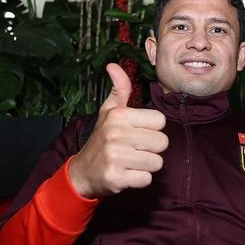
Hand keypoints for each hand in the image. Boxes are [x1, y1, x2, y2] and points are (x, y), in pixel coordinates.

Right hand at [68, 63, 167, 197]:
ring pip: (157, 162)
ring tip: (131, 162)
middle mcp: (117, 135)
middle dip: (152, 149)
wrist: (82, 172)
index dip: (152, 129)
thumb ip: (119, 90)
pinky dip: (140, 179)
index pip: (160, 121)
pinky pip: (147, 179)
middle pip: (162, 143)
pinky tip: (128, 174)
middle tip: (135, 150)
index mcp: (119, 116)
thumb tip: (114, 65)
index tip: (138, 133)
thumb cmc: (102, 139)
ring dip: (147, 165)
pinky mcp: (117, 178)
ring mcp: (116, 157)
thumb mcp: (109, 112)